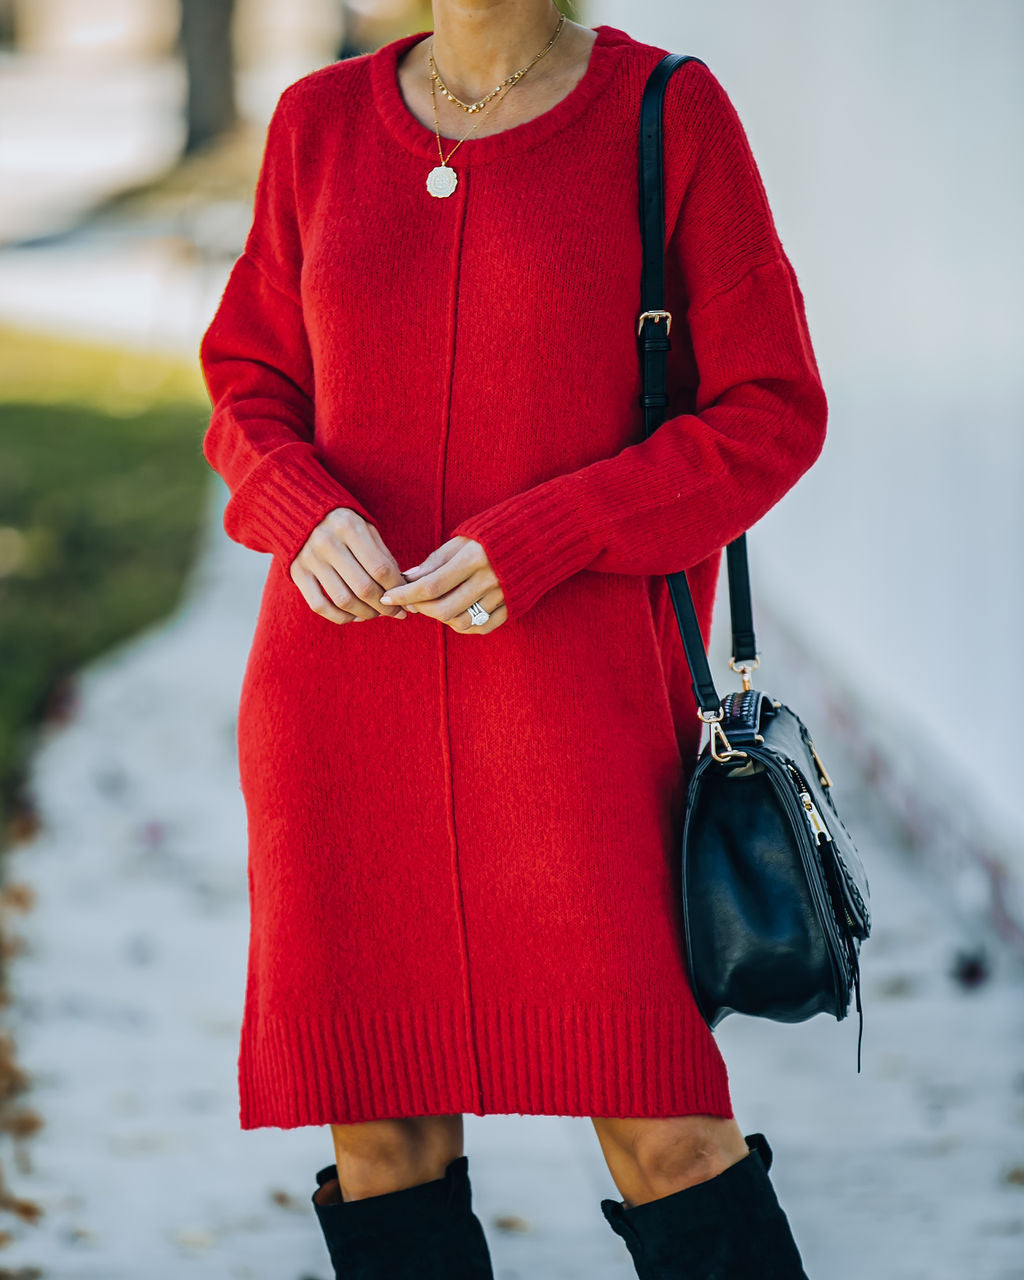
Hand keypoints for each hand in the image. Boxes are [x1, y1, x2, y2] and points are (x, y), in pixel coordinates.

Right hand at [289, 507, 409, 623]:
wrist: (301, 512)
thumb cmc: (344, 524)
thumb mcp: (366, 528)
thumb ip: (383, 556)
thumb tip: (402, 589)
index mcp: (349, 527)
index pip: (380, 569)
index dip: (396, 589)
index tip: (405, 599)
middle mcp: (328, 542)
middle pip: (364, 588)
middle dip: (384, 606)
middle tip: (395, 613)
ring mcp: (310, 559)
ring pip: (344, 600)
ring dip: (365, 614)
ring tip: (376, 614)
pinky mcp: (297, 572)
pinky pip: (319, 605)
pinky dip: (340, 617)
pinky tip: (353, 616)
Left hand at [379, 536, 506, 633]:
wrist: (540, 538)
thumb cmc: (494, 535)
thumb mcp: (463, 539)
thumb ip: (435, 561)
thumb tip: (407, 579)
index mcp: (473, 558)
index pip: (430, 585)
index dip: (404, 593)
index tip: (388, 596)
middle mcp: (488, 580)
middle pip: (443, 609)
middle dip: (420, 608)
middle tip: (410, 601)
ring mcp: (502, 597)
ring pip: (460, 622)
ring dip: (440, 618)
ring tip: (434, 604)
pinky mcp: (512, 608)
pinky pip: (481, 627)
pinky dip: (463, 625)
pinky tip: (456, 613)